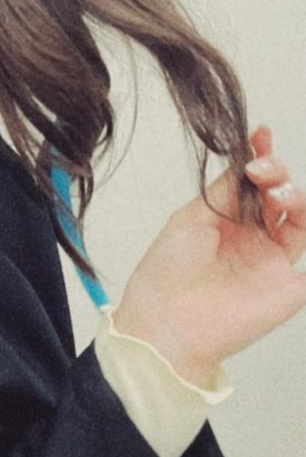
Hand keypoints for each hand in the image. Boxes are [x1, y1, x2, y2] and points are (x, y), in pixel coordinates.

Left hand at [113, 125, 305, 383]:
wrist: (165, 323)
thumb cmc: (166, 274)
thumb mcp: (191, 220)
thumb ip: (223, 193)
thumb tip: (247, 161)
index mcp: (228, 219)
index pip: (253, 181)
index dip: (261, 156)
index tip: (261, 133)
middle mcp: (254, 237)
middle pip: (281, 194)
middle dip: (276, 172)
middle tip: (261, 171)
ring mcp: (273, 261)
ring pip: (302, 220)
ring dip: (298, 197)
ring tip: (279, 193)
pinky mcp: (290, 288)